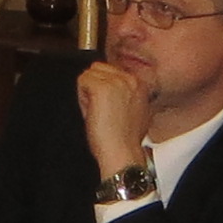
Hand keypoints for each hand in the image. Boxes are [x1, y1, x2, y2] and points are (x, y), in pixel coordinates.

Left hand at [75, 59, 151, 179]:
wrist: (123, 153)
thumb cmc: (125, 140)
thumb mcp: (137, 112)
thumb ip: (128, 95)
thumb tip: (113, 88)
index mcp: (140, 84)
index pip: (112, 71)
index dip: (105, 90)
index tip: (110, 108)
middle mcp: (131, 79)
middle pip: (100, 69)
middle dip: (95, 88)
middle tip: (102, 112)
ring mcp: (117, 82)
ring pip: (90, 74)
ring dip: (88, 92)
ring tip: (98, 113)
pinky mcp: (102, 88)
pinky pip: (82, 81)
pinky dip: (82, 98)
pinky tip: (92, 113)